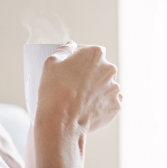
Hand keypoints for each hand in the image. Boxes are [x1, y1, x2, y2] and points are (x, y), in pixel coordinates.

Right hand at [33, 41, 121, 167]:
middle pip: (102, 69)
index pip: (93, 52)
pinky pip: (108, 103)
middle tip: (74, 86)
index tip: (73, 69)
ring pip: (106, 87)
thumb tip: (71, 45)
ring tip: (79, 101)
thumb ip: (63, 50)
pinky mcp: (115, 107)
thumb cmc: (54, 91)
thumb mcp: (50, 63)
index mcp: (95, 54)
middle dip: (91, 76)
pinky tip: (86, 110)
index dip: (82, 60)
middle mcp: (110, 69)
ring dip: (96, 91)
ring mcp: (115, 89)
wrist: (61, 122)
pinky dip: (100, 105)